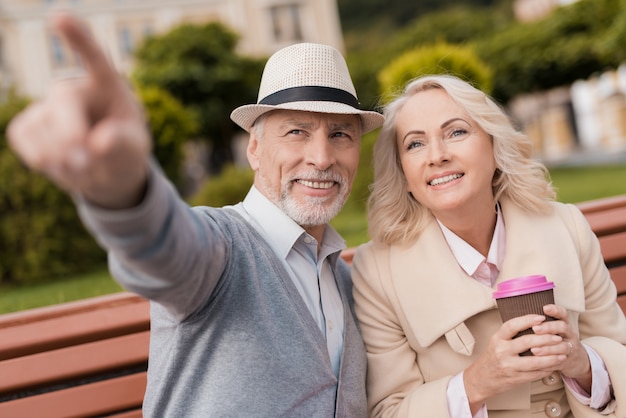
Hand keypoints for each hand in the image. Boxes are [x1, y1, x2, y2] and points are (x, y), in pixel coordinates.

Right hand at [7, 13, 150, 208]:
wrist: (105, 172)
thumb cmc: (125, 152)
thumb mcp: (135, 150)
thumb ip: (123, 143)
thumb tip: (97, 141)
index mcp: (107, 85)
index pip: (94, 56)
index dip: (78, 37)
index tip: (60, 17)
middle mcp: (74, 89)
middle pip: (64, 100)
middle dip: (72, 133)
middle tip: (85, 159)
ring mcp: (47, 105)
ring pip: (41, 126)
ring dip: (62, 157)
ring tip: (84, 166)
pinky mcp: (28, 124)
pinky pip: (23, 138)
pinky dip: (42, 159)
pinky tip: (59, 164)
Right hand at [463, 314, 565, 413]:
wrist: (481, 379)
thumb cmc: (492, 358)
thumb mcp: (496, 342)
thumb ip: (511, 335)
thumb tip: (534, 323)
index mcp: (497, 339)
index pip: (512, 325)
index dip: (527, 320)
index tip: (541, 317)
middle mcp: (501, 351)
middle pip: (527, 342)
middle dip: (546, 338)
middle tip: (558, 336)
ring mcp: (509, 366)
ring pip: (535, 361)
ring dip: (552, 357)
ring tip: (562, 353)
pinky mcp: (515, 379)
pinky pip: (535, 373)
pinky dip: (547, 369)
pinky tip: (554, 365)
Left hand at [531, 304, 591, 390]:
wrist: (575, 360)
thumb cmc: (555, 340)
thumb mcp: (552, 329)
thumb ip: (539, 323)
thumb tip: (518, 318)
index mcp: (563, 323)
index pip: (562, 313)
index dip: (555, 310)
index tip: (544, 308)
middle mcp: (569, 334)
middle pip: (562, 327)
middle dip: (548, 327)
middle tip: (535, 329)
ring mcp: (571, 348)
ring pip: (563, 346)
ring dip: (548, 348)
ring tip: (534, 350)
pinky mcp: (568, 362)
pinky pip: (560, 362)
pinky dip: (549, 363)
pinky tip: (538, 363)